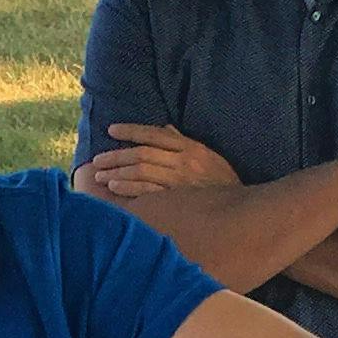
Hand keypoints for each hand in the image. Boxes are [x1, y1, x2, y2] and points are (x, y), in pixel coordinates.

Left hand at [75, 122, 218, 203]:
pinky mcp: (178, 200)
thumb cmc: (221, 180)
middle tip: (97, 160)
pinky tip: (115, 188)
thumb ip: (183, 142)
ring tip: (100, 176)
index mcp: (191, 147)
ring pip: (142, 172)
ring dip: (118, 173)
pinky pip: (149, 192)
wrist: (240, 208)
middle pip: (142, 154)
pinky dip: (129, 189)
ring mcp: (180, 182)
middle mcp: (184, 161)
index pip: (155, 134)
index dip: (131, 130)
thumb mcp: (207, 155)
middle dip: (116, 156)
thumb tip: (164, 129)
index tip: (112, 130)